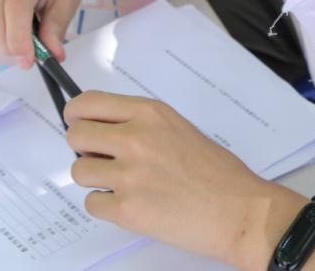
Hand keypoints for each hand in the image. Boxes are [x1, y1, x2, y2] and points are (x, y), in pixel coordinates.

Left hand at [66, 91, 289, 267]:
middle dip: (83, 149)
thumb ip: (140, 125)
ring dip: (94, 179)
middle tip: (102, 160)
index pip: (87, 103)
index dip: (76, 116)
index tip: (79, 125)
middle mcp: (135, 138)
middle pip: (75, 135)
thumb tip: (101, 132)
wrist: (239, 211)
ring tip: (122, 185)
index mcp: (149, 114)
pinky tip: (131, 205)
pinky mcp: (127, 209)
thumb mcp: (177, 129)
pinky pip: (92, 203)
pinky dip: (106, 206)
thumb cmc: (216, 172)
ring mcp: (129, 174)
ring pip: (78, 170)